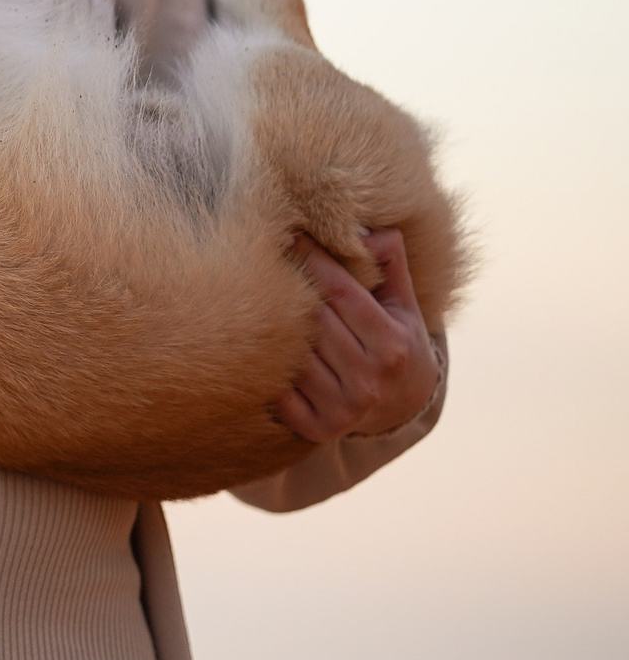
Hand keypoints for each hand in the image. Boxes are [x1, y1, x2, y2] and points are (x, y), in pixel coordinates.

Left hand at [273, 229, 440, 442]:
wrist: (404, 408)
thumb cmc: (398, 343)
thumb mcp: (404, 306)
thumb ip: (391, 265)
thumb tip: (370, 230)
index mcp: (392, 345)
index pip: (341, 293)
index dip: (313, 261)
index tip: (289, 234)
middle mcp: (370, 380)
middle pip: (312, 320)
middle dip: (288, 287)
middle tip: (262, 256)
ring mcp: (344, 408)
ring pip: (291, 352)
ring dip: (273, 326)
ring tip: (255, 297)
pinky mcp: (318, 428)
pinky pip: (279, 389)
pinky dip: (268, 366)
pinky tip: (259, 345)